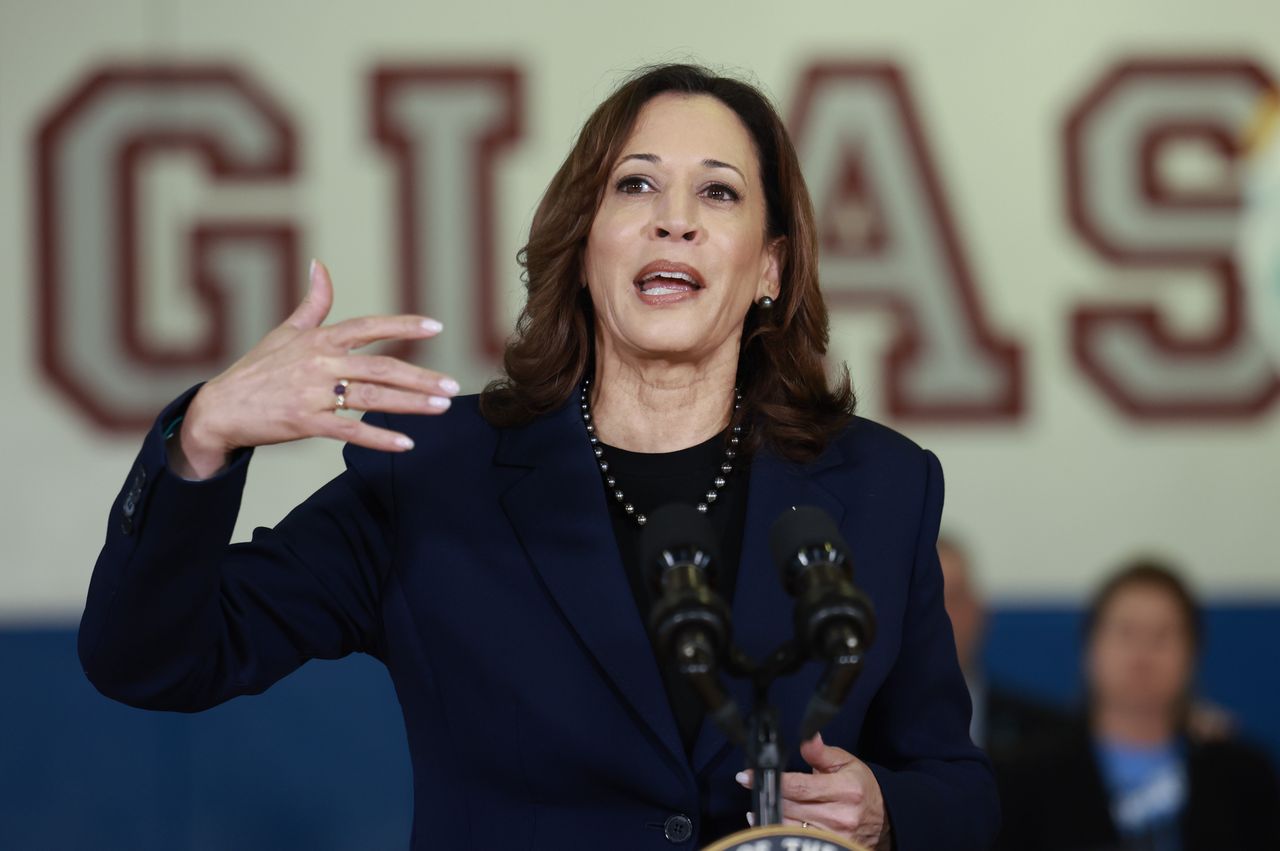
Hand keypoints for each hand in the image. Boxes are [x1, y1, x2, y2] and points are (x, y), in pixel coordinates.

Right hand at [172, 260, 457, 478]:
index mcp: (319, 339)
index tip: (436, 327)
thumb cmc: (257, 369)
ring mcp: (313, 393)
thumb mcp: (285, 332)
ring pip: (372, 397)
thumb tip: (320, 265)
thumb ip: (313, 303)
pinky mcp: (307, 423)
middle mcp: (320, 363)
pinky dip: (379, 438)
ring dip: (410, 404)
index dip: (404, 326)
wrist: (220, 408)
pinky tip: (405, 444)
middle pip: (381, 367)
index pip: (369, 327)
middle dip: (421, 377)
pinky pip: (350, 431)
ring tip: (440, 407)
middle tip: (452, 385)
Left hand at [737, 732, 890, 849]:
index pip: (800, 786)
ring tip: (759, 804)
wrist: (883, 817)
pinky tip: (769, 822)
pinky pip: (798, 841)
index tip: (747, 775)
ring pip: (791, 827)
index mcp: (844, 789)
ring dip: (770, 815)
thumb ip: (821, 752)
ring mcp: (835, 836)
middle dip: (769, 796)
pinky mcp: (832, 847)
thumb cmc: (860, 787)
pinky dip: (780, 831)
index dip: (772, 780)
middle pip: (791, 807)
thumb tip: (807, 736)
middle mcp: (840, 815)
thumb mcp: (845, 763)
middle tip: (752, 785)